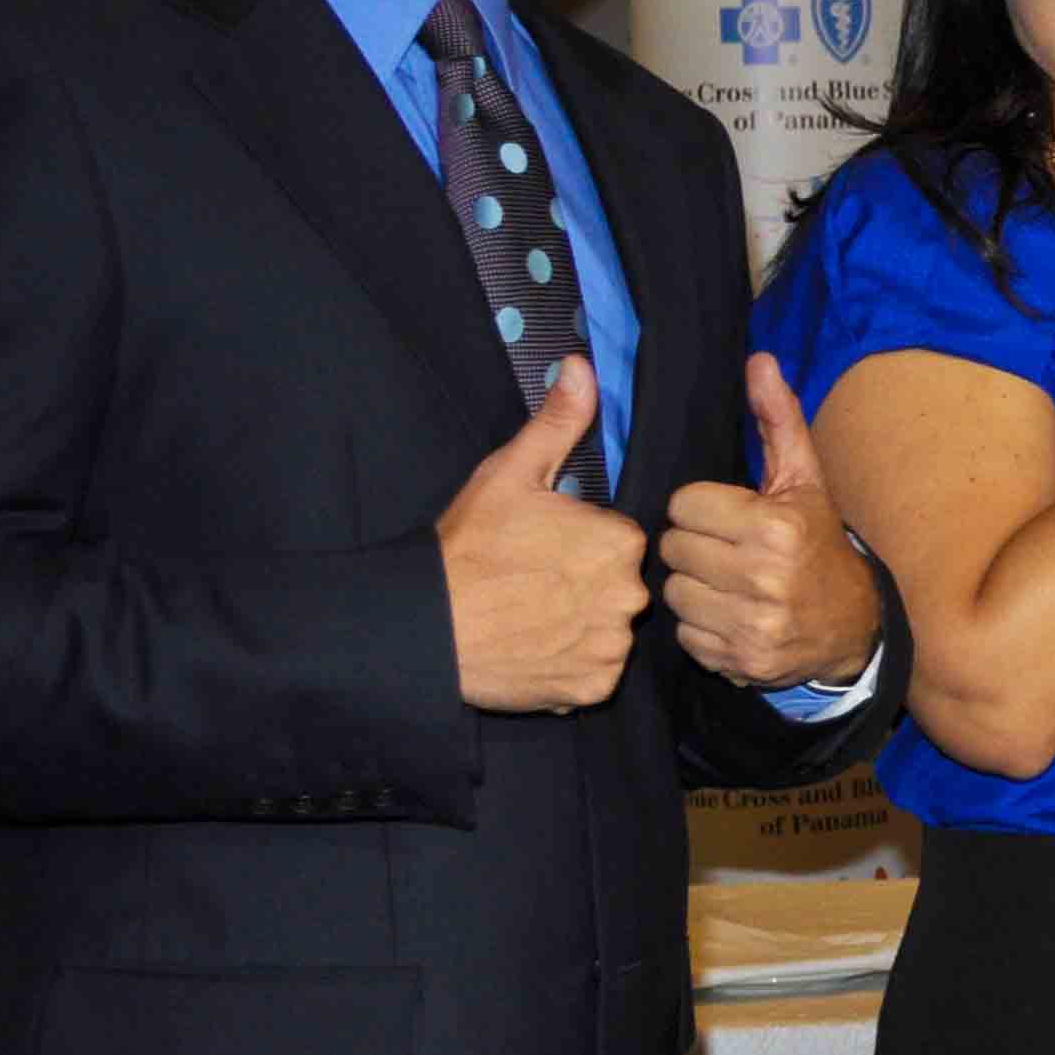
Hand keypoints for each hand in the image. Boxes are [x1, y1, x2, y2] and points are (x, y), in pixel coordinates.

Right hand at [437, 359, 648, 714]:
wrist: (426, 626)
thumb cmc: (468, 548)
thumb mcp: (510, 473)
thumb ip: (558, 422)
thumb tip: (581, 367)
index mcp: (620, 541)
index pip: (618, 540)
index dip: (578, 543)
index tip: (541, 550)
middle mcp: (628, 596)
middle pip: (617, 585)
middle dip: (582, 584)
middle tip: (530, 584)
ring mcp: (610, 646)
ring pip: (607, 629)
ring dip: (578, 625)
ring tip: (529, 616)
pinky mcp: (592, 687)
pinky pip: (594, 672)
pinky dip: (570, 665)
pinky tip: (534, 648)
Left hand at [660, 354, 883, 688]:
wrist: (853, 625)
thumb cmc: (817, 543)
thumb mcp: (803, 480)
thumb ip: (778, 419)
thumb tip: (758, 360)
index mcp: (775, 526)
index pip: (683, 505)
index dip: (703, 508)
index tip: (730, 516)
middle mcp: (763, 577)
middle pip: (672, 548)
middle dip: (695, 546)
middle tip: (726, 550)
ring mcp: (751, 624)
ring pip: (672, 592)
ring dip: (694, 586)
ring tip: (727, 583)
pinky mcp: (739, 661)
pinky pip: (685, 634)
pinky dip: (702, 626)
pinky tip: (730, 615)